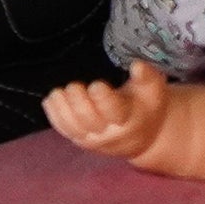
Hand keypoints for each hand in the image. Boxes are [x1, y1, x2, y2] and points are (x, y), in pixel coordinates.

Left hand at [43, 62, 173, 162]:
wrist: (142, 137)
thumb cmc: (146, 107)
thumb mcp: (154, 91)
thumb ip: (147, 76)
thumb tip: (137, 65)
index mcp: (129, 120)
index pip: (114, 112)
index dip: (104, 100)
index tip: (96, 85)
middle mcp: (109, 133)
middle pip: (90, 121)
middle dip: (79, 103)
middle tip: (74, 86)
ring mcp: (92, 139)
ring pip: (73, 128)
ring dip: (63, 110)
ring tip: (57, 92)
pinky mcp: (80, 138)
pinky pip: (64, 130)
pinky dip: (54, 116)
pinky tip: (50, 100)